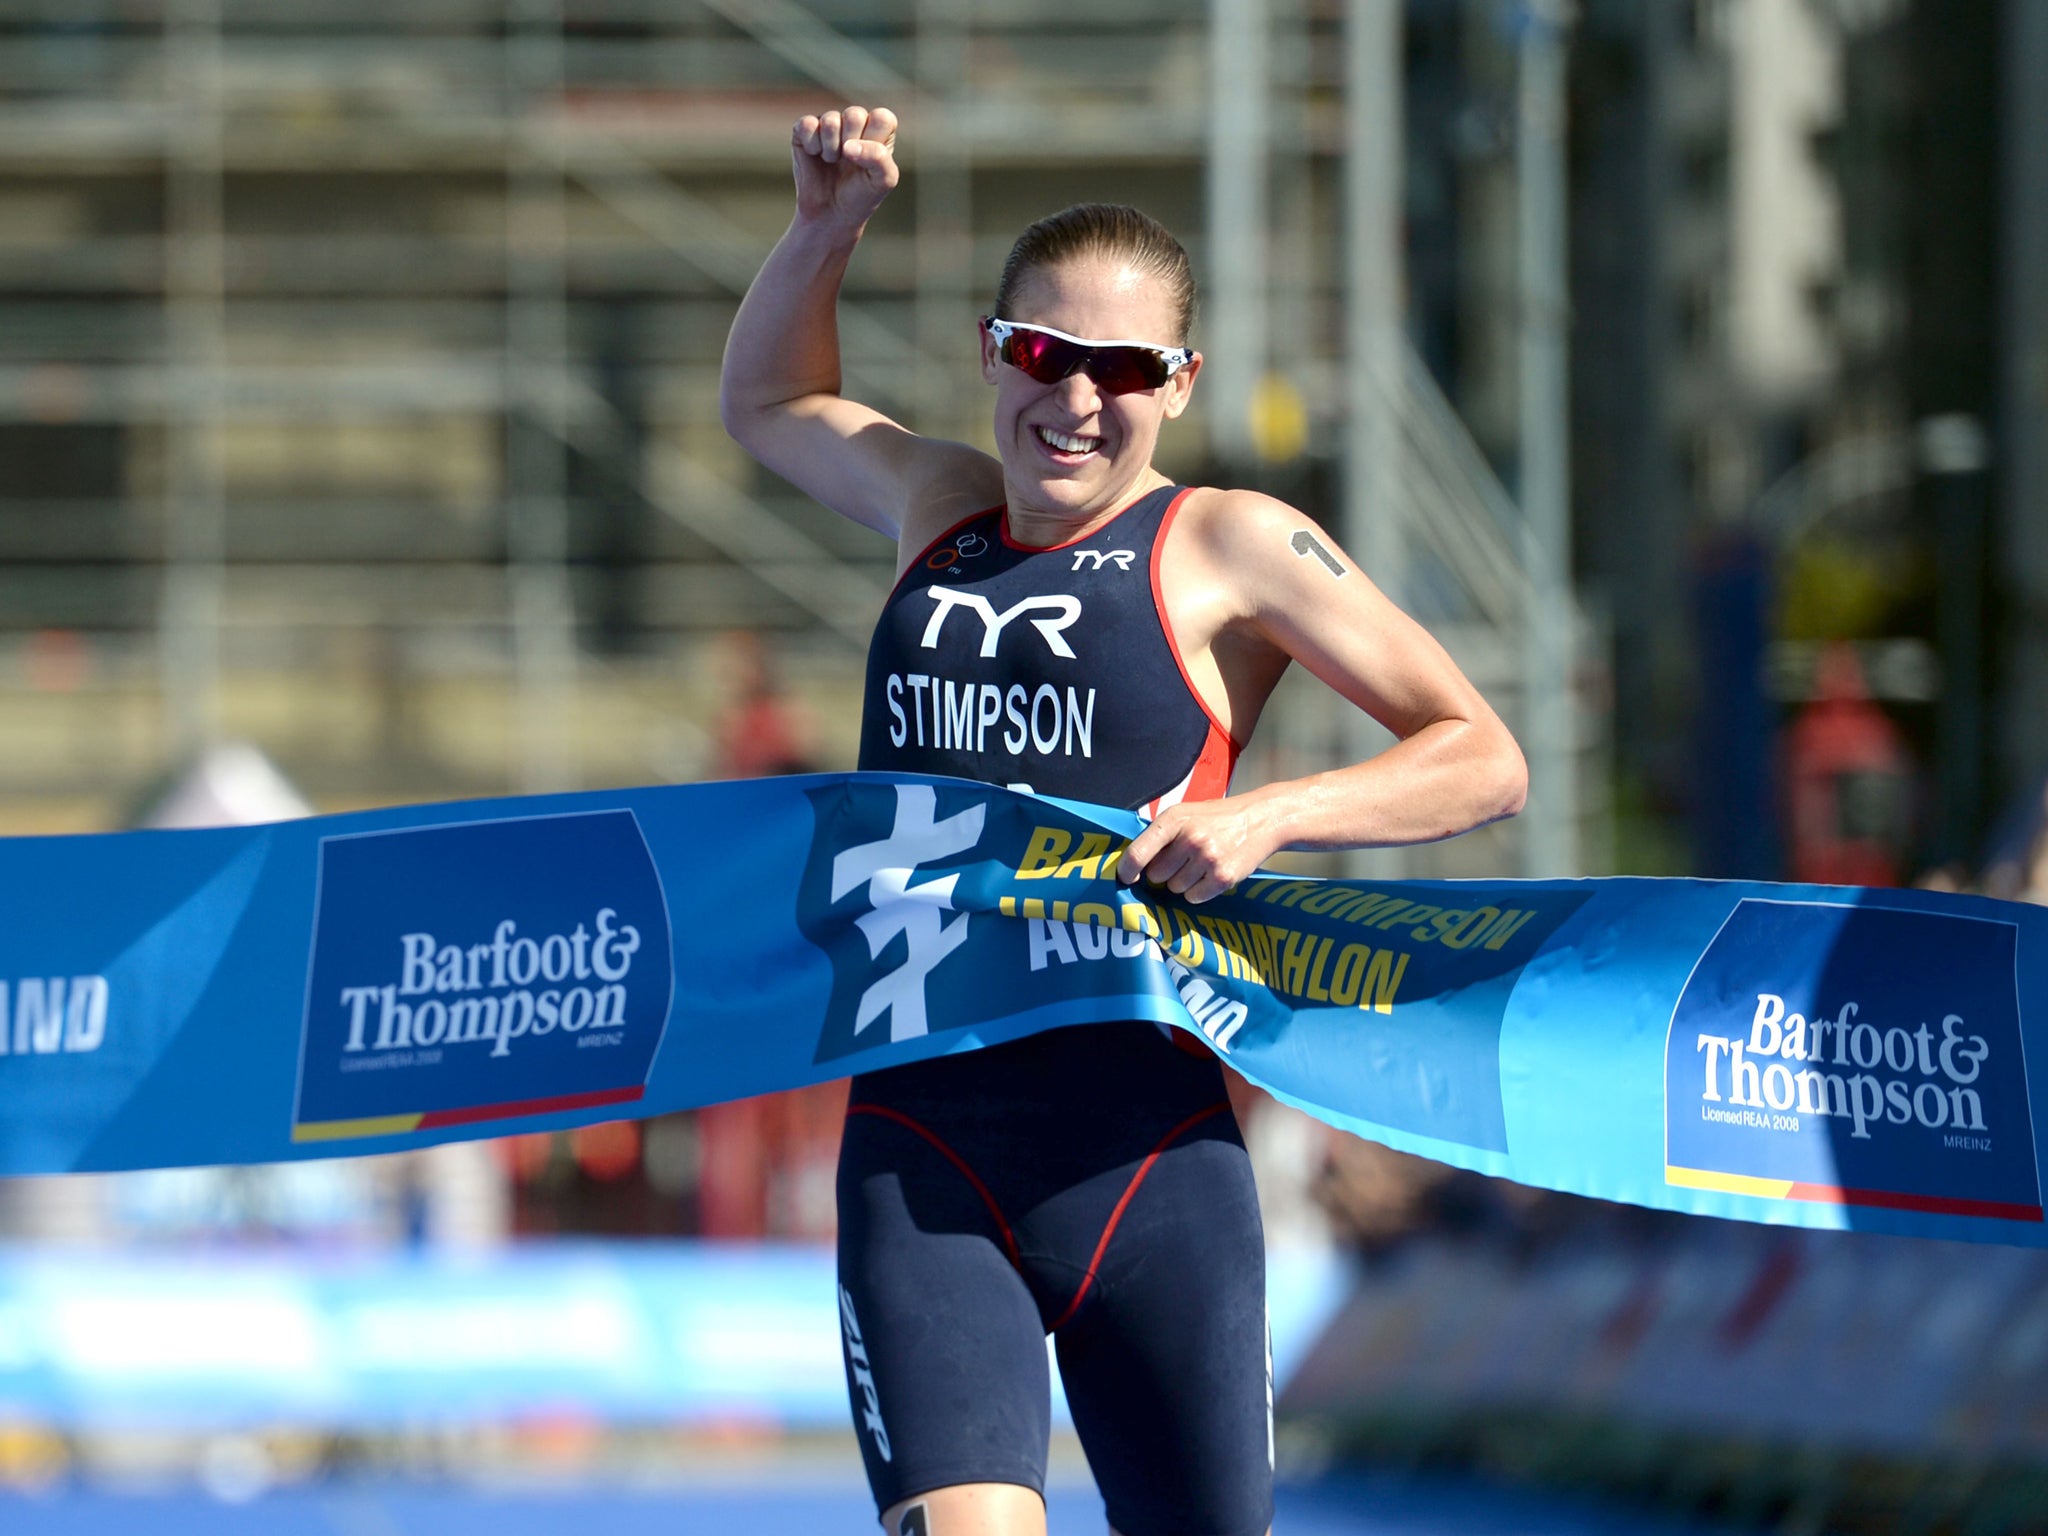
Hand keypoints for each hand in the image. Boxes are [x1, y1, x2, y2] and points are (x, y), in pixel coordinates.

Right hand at [791, 105, 899, 232]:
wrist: (831, 214)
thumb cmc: (861, 195)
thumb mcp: (883, 181)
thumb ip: (879, 158)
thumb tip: (849, 146)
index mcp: (879, 130)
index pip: (882, 117)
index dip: (874, 141)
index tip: (869, 162)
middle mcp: (855, 122)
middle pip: (854, 115)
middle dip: (851, 145)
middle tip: (848, 163)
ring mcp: (829, 124)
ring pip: (830, 120)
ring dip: (831, 149)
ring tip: (832, 162)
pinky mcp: (805, 129)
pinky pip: (807, 125)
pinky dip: (811, 145)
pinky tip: (815, 155)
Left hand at [1115, 796, 1276, 905]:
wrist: (1261, 819)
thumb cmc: (1218, 817)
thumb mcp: (1185, 813)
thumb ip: (1160, 834)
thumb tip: (1133, 864)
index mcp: (1174, 819)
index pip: (1138, 853)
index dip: (1127, 870)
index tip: (1125, 877)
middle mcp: (1190, 838)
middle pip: (1156, 876)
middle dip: (1165, 872)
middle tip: (1183, 860)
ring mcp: (1207, 858)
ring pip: (1175, 888)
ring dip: (1184, 882)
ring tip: (1201, 864)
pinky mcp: (1223, 877)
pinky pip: (1194, 897)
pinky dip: (1199, 891)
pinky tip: (1211, 874)